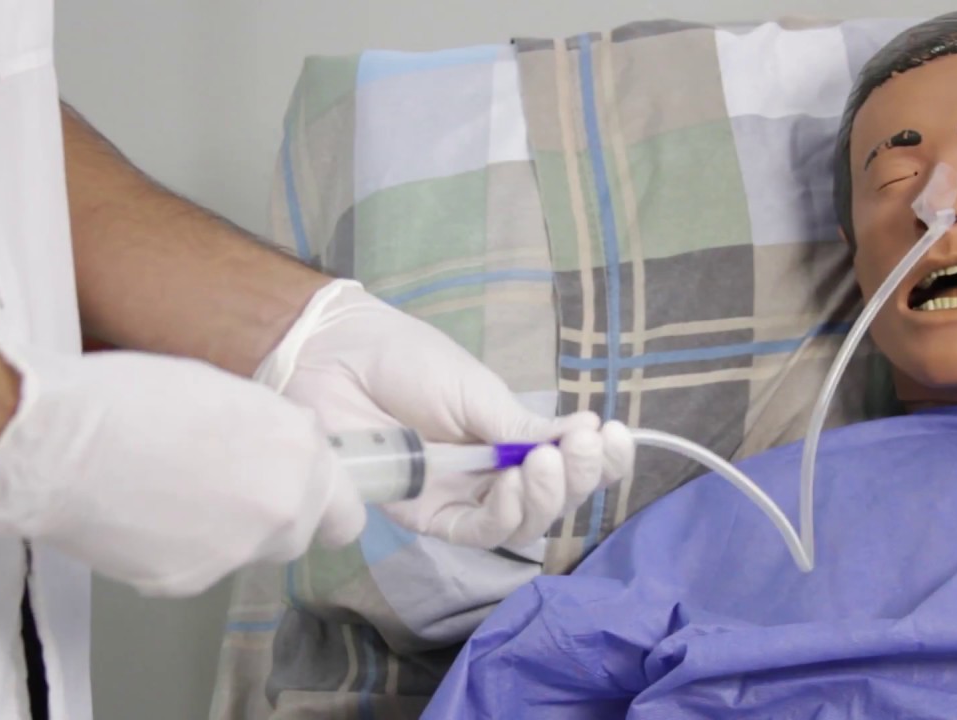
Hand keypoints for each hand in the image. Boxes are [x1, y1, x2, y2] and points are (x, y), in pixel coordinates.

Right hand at [0, 348, 365, 595]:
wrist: (60, 442)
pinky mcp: (189, 583)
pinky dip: (179, 550)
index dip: (322, 499)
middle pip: (300, 533)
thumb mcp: (232, 396)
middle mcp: (283, 508)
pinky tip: (142, 516)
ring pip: (248, 552)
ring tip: (171, 494)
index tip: (299, 491)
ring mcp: (238, 552)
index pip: (347, 506)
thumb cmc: (137, 397)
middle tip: (226, 490)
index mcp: (301, 452)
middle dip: (275, 516)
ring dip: (227, 532)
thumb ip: (273, 435)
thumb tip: (279, 455)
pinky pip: (199, 569)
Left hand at [255, 280, 635, 548]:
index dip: (597, 461)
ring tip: (545, 464)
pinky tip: (514, 483)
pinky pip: (475, 531)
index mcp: (509, 439)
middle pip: (549, 501)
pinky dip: (502, 512)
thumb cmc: (408, 361)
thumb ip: (523, 427)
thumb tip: (589, 435)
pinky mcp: (426, 515)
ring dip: (543, 498)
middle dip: (576, 478)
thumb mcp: (478, 390)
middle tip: (581, 448)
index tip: (617, 437)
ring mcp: (459, 498)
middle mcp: (491, 475)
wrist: (339, 357)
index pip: (565, 463)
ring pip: (519, 524)